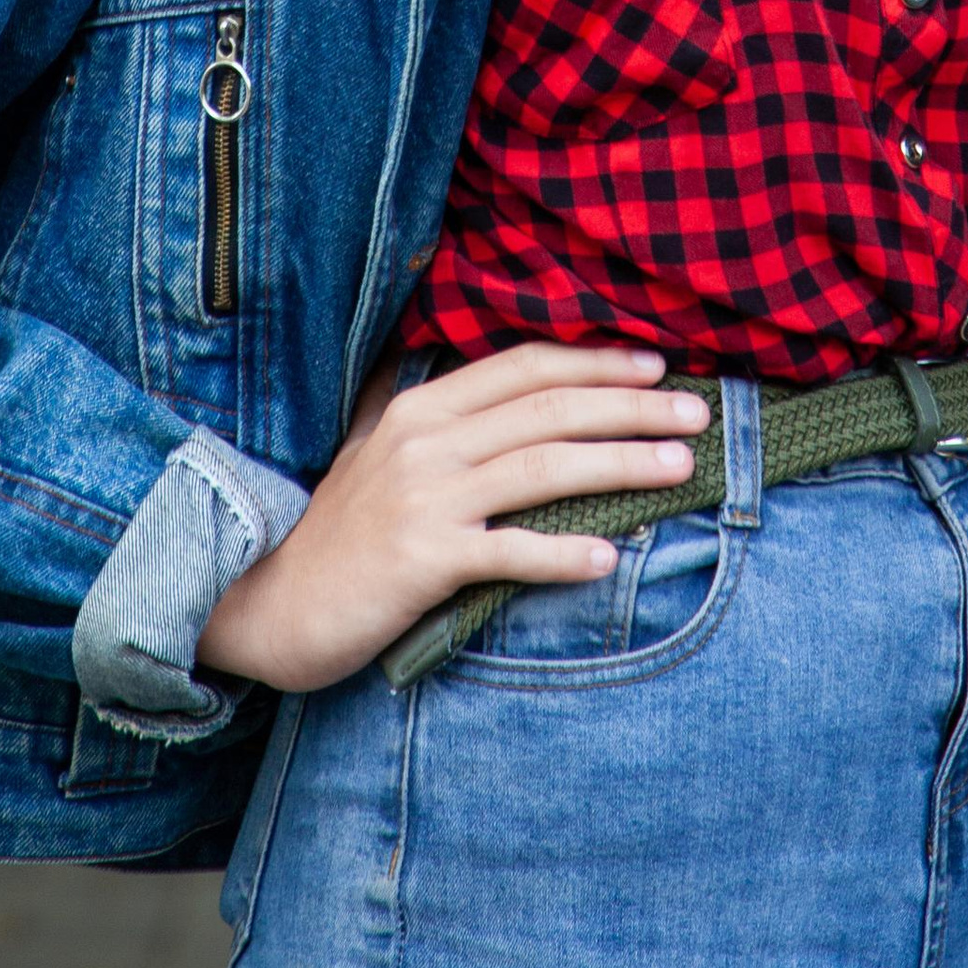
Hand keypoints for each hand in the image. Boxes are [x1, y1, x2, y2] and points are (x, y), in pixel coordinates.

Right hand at [195, 342, 709, 693]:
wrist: (270, 605)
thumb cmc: (334, 535)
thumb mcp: (369, 452)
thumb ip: (414, 409)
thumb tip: (447, 367)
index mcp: (419, 408)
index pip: (525, 367)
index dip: (596, 362)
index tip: (658, 367)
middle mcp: (424, 441)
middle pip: (548, 409)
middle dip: (631, 407)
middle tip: (697, 415)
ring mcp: (423, 499)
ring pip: (542, 468)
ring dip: (620, 465)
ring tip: (680, 469)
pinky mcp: (422, 561)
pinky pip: (507, 551)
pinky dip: (562, 552)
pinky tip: (608, 555)